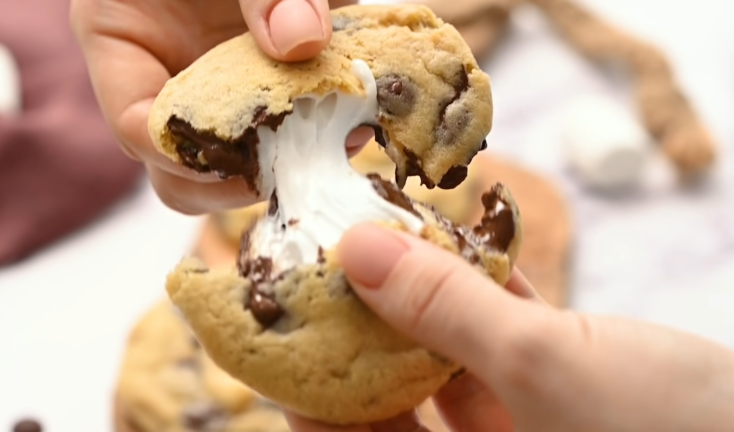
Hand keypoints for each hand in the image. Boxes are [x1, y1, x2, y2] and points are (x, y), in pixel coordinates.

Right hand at [71, 0, 369, 213]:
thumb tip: (301, 41)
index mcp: (121, 37)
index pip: (135, 127)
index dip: (187, 155)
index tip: (250, 152)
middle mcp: (165, 74)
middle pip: (177, 169)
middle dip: (233, 180)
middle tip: (296, 164)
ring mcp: (215, 86)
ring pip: (231, 163)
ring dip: (283, 164)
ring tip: (341, 141)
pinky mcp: (265, 87)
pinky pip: (283, 131)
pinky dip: (317, 134)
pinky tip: (356, 120)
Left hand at [285, 223, 733, 431]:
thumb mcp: (544, 369)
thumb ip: (446, 309)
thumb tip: (360, 251)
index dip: (310, 389)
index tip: (284, 321)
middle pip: (392, 399)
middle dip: (366, 325)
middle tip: (332, 260)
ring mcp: (522, 426)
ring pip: (448, 359)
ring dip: (427, 295)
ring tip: (393, 233)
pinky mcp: (559, 391)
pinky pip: (502, 340)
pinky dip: (487, 291)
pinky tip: (469, 240)